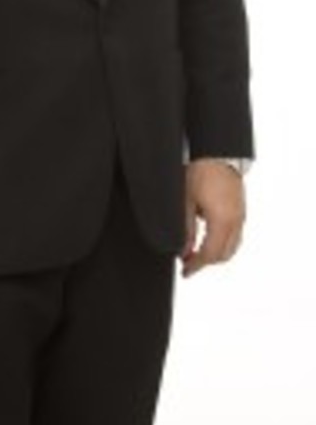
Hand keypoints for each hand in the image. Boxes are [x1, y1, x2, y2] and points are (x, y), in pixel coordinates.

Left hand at [180, 158, 245, 276]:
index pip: (210, 254)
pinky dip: (223, 242)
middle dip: (206, 262)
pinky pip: (236, 234)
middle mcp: (236, 221)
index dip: (196, 266)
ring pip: (232, 246)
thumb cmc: (201, 172)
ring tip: (196, 252)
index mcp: (222, 221)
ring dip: (216, 253)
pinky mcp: (241, 209)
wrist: (217, 152)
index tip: (185, 271)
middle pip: (224, 254)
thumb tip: (183, 251)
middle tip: (189, 264)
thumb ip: (186, 230)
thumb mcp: (186, 202)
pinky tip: (208, 238)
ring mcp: (241, 215)